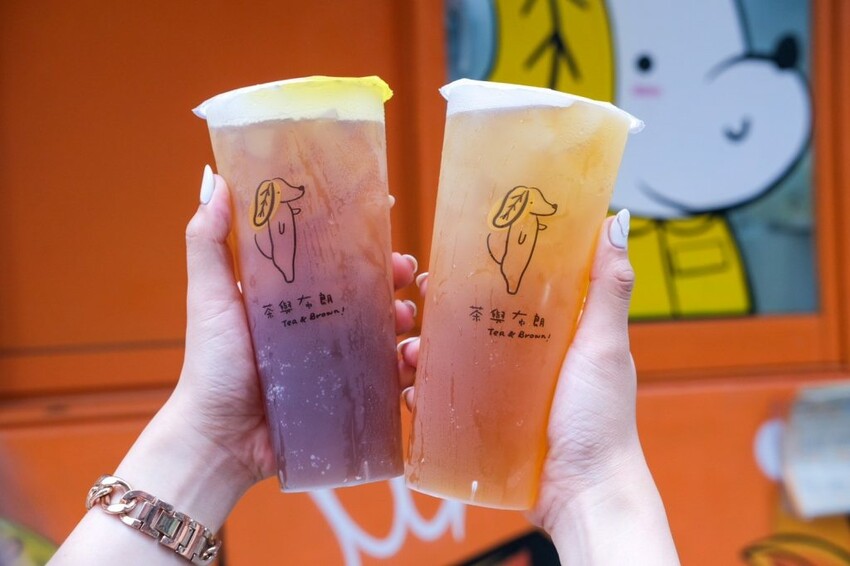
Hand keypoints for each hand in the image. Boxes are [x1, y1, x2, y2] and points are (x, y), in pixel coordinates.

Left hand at [169, 170, 418, 484]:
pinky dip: (408, 365)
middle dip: (396, 273)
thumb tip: (215, 179)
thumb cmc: (211, 364)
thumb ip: (209, 242)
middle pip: (371, 285)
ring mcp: (338, 355)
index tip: (384, 208)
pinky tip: (410, 360)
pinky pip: (390, 373)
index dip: (362, 230)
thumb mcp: (210, 296)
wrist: (220, 437)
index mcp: (293, 290)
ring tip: (406, 319)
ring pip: (388, 327)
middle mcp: (320, 318)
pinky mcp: (350, 390)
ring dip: (408, 317)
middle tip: (405, 270)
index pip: (334, 250)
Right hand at [399, 211, 677, 563]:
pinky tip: (410, 390)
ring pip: (448, 360)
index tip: (451, 254)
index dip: (478, 268)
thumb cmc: (600, 420)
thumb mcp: (603, 345)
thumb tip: (617, 220)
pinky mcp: (482, 424)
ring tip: (406, 351)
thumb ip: (609, 287)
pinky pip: (442, 403)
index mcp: (550, 331)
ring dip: (418, 350)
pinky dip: (421, 394)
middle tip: (415, 301)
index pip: (508, 287)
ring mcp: (499, 392)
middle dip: (437, 309)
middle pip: (469, 321)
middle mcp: (521, 357)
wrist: (582, 495)